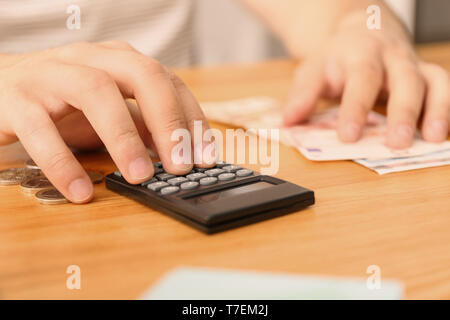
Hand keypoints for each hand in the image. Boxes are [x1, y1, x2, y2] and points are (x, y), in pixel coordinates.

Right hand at [0, 41, 213, 202]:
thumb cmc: (64, 101)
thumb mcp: (111, 111)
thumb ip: (144, 126)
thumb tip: (182, 153)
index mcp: (120, 61)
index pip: (169, 82)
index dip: (192, 119)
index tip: (206, 157)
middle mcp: (92, 59)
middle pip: (142, 76)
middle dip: (168, 121)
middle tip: (181, 166)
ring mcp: (54, 74)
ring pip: (96, 92)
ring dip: (123, 137)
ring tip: (140, 177)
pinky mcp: (18, 99)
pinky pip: (40, 129)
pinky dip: (62, 163)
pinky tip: (81, 191)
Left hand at [283, 15, 449, 147]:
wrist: (363, 31)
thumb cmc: (337, 57)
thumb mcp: (313, 69)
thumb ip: (302, 95)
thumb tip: (288, 121)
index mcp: (360, 53)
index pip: (361, 79)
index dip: (356, 108)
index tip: (348, 136)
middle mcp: (391, 56)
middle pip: (404, 80)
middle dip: (402, 112)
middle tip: (396, 143)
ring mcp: (412, 65)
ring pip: (434, 81)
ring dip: (436, 111)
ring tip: (431, 140)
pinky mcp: (426, 75)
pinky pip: (443, 89)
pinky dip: (445, 110)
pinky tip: (438, 135)